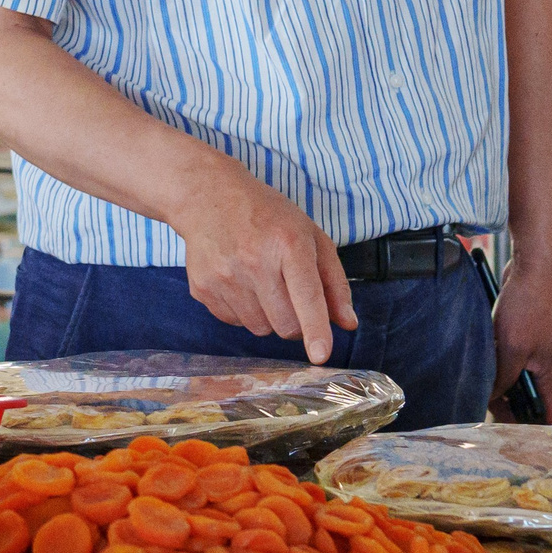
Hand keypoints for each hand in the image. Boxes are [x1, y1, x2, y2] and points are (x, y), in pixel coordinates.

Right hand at [172, 165, 357, 364]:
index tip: (321, 355)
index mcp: (289, 244)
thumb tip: (348, 324)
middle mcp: (255, 261)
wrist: (209, 197)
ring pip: (261, 328)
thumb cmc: (268, 216)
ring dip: (269, 316)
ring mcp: (225, 276)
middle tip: (289, 294)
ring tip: (261, 281)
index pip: (307, 296)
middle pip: (285, 324)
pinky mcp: (203, 288)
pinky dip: (244, 311)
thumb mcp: (310, 236)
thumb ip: (334, 281)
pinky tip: (239, 281)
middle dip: (296, 322)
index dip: (316, 329)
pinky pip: (234, 322)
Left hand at [488, 254, 551, 424]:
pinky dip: (496, 367)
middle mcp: (545, 365)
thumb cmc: (531, 306)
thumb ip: (501, 378)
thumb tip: (488, 397)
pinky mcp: (523, 334)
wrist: (537, 265)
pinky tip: (478, 366)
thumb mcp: (511, 348)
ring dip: (499, 387)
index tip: (529, 454)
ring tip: (475, 394)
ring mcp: (535, 349)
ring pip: (516, 380)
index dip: (545, 439)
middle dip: (511, 413)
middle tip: (485, 422)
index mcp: (551, 374)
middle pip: (530, 401)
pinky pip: (510, 359)